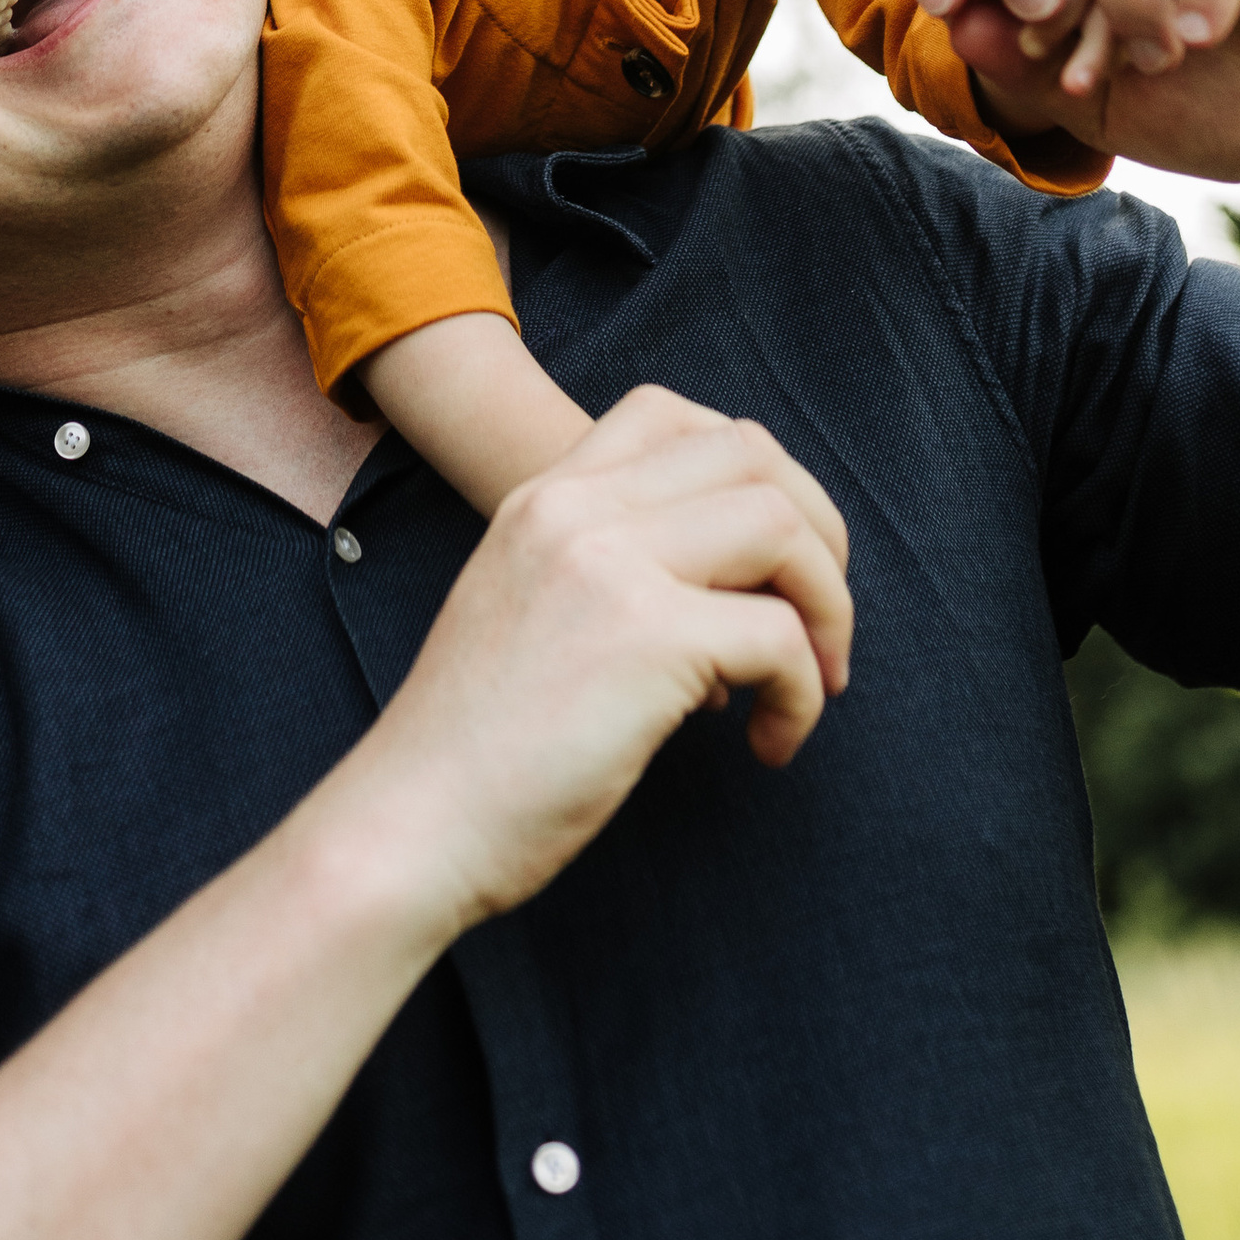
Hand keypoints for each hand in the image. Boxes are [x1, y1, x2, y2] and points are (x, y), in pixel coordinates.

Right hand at [337, 387, 853, 939]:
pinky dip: (804, 692)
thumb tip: (741, 600)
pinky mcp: (647, 639)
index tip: (767, 558)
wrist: (412, 824)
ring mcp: (611, 565)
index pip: (673, 415)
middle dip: (817, 532)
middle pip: (750, 453)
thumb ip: (610, 573)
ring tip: (814, 680)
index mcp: (543, 496)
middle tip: (821, 620)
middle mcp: (577, 509)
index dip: (752, 472)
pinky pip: (781, 637)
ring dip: (827, 606)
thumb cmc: (477, 749)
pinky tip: (771, 742)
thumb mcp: (527, 611)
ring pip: (781, 525)